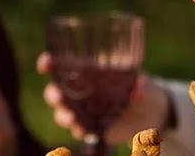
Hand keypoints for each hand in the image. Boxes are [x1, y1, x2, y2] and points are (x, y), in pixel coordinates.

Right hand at [36, 53, 170, 144]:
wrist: (149, 113)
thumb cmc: (141, 88)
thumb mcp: (144, 84)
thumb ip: (141, 86)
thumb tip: (140, 88)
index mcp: (88, 72)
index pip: (61, 65)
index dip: (49, 63)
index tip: (45, 63)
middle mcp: (81, 91)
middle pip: (56, 92)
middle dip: (53, 95)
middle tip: (58, 97)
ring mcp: (84, 110)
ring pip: (63, 113)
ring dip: (63, 116)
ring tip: (72, 118)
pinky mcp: (90, 127)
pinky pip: (78, 130)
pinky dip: (79, 131)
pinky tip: (83, 131)